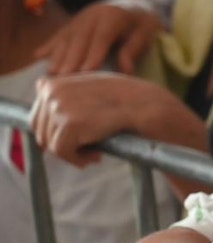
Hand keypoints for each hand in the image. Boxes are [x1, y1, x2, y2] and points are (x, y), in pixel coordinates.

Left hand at [30, 73, 160, 164]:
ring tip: (95, 152)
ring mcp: (58, 106)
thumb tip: (40, 101)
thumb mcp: (91, 86)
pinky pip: (61, 152)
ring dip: (72, 153)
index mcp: (52, 84)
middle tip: (89, 148)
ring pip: (50, 144)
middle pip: (40, 132)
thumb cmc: (125, 99)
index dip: (55, 133)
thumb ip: (67, 92)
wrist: (146, 105)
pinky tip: (97, 155)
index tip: (80, 137)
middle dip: (63, 143)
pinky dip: (78, 159)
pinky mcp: (69, 124)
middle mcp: (51, 92)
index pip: (37, 118)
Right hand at [36, 0, 162, 74]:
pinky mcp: (74, 22)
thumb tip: (125, 70)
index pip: (102, 36)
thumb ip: (133, 50)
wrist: (135, 6)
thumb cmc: (142, 24)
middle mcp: (93, 14)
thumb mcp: (145, 34)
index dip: (94, 53)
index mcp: (113, 16)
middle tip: (64, 78)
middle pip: (80, 38)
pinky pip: (60, 34)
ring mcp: (81, 17)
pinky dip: (49, 45)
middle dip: (71, 58)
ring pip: (67, 37)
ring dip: (58, 55)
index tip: (86, 71)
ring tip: (52, 73)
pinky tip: (37, 56)